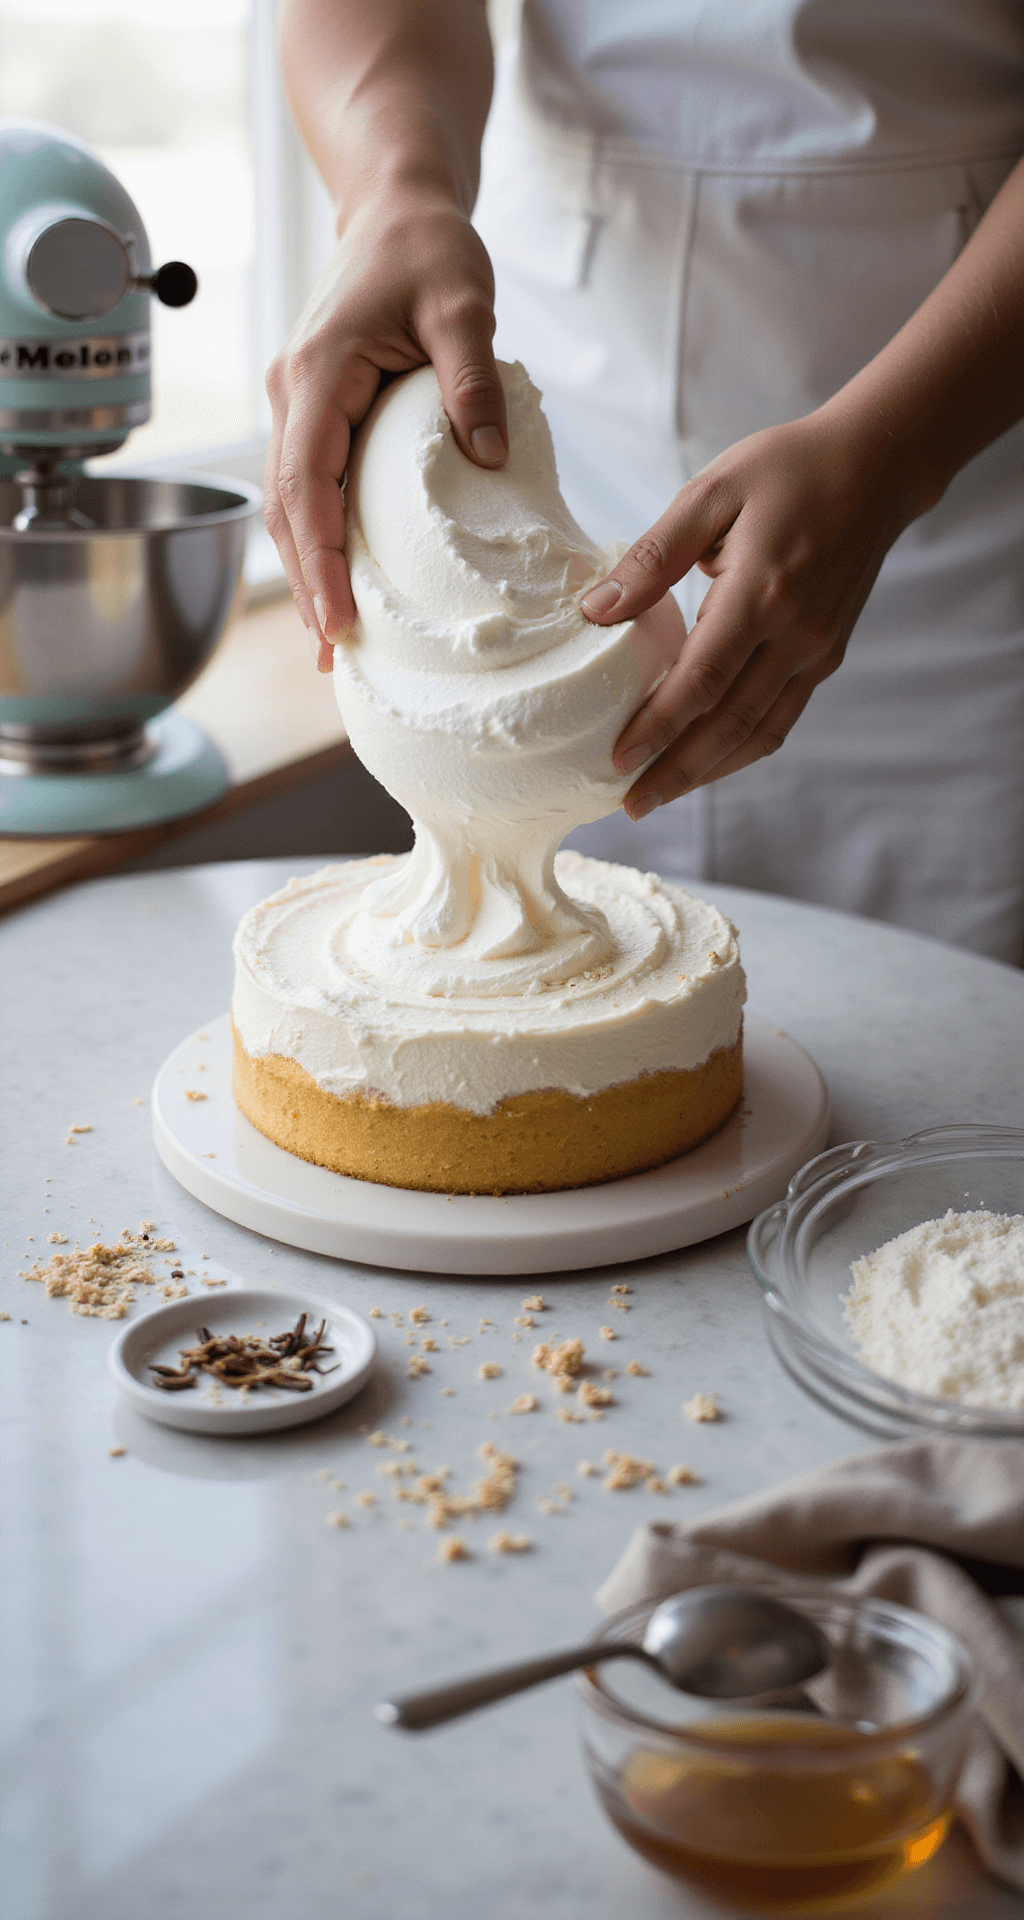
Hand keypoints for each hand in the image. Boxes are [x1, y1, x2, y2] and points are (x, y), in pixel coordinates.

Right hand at [265, 193, 506, 670]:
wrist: (397, 207)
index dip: (321, 556)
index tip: (338, 617)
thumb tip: (489, 458)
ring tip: (332, 639)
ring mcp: (298, 401)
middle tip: (335, 654)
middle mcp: (293, 392)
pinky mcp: (315, 408)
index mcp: (319, 372)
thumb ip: (474, 378)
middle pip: (287, 507)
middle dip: (308, 582)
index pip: (307, 482)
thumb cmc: (430, 247)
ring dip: (308, 570)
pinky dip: (319, 538)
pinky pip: (308, 485)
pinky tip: (341, 581)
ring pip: (290, 503)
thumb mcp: (464, 303)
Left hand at [581, 407, 907, 817]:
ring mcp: (818, 650)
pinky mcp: (827, 655)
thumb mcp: (711, 493)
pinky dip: (741, 748)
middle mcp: (798, 633)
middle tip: (630, 805)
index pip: (704, 679)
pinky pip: (781, 717)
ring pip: (760, 733)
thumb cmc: (787, 469)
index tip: (618, 757)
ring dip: (709, 771)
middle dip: (678, 771)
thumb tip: (595, 610)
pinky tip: (705, 760)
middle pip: (731, 724)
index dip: (660, 726)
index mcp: (764, 591)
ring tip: (659, 794)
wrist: (877, 465)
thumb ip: (653, 557)